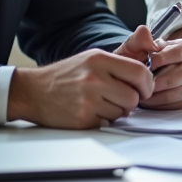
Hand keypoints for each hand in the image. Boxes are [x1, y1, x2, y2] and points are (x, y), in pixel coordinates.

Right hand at [7, 49, 153, 128]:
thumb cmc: (65, 75)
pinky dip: (104, 119)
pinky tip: (91, 111)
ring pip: (122, 112)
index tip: (145, 88)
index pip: (139, 72)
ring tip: (101, 103)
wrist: (33, 91)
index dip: (147, 83)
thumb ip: (118, 64)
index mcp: (99, 59)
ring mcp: (88, 99)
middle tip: (123, 99)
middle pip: (134, 96)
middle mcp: (94, 78)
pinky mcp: (82, 119)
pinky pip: (108, 122)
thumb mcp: (91, 58)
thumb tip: (146, 75)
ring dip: (117, 111)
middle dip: (133, 101)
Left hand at [113, 28, 181, 109]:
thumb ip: (139, 38)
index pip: (180, 52)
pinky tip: (148, 100)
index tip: (150, 63)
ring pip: (178, 92)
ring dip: (157, 94)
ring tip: (143, 92)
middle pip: (180, 75)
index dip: (164, 58)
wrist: (134, 77)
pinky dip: (159, 104)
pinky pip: (174, 104)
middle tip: (144, 83)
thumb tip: (145, 33)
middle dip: (159, 80)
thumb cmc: (137, 59)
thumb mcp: (134, 47)